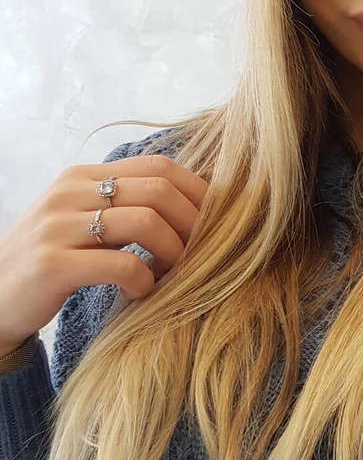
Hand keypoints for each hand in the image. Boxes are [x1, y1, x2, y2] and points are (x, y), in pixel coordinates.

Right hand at [0, 154, 208, 354]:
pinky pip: (121, 264)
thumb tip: (195, 206)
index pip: (158, 165)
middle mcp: (70, 192)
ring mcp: (58, 226)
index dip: (197, 191)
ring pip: (145, 221)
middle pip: (158, 189)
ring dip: (174, 252)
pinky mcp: (52, 265)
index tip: (214, 222)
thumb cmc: (50, 261)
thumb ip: (126, 206)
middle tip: (201, 254)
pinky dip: (145, 281)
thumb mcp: (83, 221)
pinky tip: (144, 293)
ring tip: (175, 275)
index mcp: (83, 176)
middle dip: (192, 222)